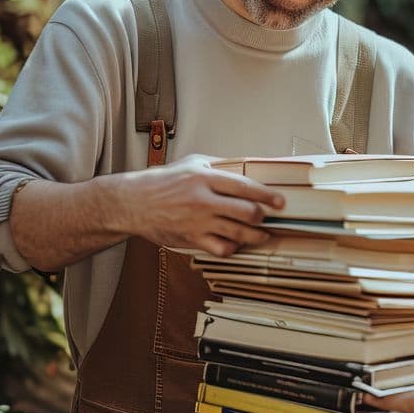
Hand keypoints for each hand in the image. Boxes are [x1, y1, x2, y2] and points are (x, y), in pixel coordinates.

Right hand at [106, 154, 282, 255]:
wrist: (134, 202)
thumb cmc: (163, 181)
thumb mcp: (191, 163)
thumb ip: (218, 166)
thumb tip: (245, 166)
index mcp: (204, 178)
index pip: (244, 187)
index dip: (266, 196)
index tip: (280, 202)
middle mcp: (203, 200)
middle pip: (246, 212)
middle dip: (262, 217)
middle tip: (268, 217)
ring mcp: (197, 222)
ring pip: (238, 234)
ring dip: (255, 236)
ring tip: (261, 235)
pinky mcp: (191, 239)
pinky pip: (221, 249)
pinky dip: (233, 248)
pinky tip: (236, 243)